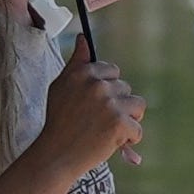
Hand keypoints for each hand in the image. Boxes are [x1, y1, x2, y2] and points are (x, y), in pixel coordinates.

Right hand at [36, 59, 147, 181]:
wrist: (55, 155)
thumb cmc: (58, 122)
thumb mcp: (60, 87)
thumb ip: (76, 63)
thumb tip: (83, 38)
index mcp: (83, 73)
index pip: (112, 71)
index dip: (107, 90)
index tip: (95, 104)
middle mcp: (97, 84)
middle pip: (126, 89)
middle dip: (118, 105)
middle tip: (99, 121)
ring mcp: (110, 103)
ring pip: (138, 105)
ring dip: (129, 119)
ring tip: (110, 131)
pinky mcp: (119, 123)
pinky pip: (137, 129)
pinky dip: (129, 140)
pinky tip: (112, 143)